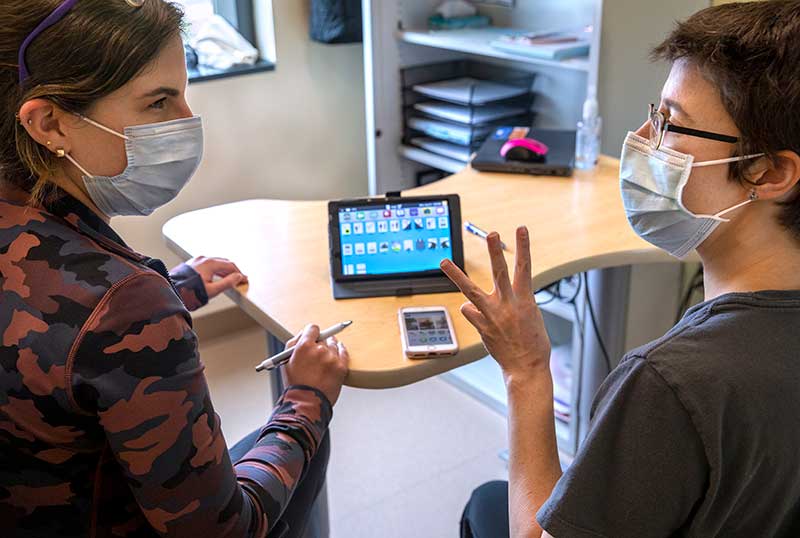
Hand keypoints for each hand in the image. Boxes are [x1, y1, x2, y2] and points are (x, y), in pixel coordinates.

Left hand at [185, 256, 248, 298]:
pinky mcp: (192, 263)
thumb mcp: (212, 290)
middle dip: (233, 270)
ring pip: (216, 262)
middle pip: (224, 262)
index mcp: (210, 263)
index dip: (239, 273)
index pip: (230, 266)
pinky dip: (216, 269)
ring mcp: (197, 260)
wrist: (171, 291)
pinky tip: (217, 276)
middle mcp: (204, 259)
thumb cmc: (188, 292)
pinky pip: (208, 264)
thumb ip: (228, 283)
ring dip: (224, 270)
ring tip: (229, 279)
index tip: (244, 279)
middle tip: (238, 279)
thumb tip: (238, 278)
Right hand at [282, 325, 349, 405]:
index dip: (312, 333)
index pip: (313, 328)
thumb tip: (305, 334)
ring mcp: (332, 358)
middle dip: (320, 344)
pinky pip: (344, 352)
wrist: (307, 403)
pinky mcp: (341, 366)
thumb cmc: (296, 384)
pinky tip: (338, 352)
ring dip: (330, 348)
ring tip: (325, 358)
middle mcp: (319, 350)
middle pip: (323, 338)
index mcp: (304, 346)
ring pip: (334, 345)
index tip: (313, 337)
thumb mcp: (287, 361)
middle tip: (317, 352)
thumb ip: (294, 343)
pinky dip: (341, 351)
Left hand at [440, 226, 550, 381]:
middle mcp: (508, 304)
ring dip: (455, 275)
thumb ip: (515, 302)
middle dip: (495, 251)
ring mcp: (492, 315)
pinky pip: (470, 312)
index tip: (520, 228)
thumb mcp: (532, 317)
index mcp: (525, 299)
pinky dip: (471, 311)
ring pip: (470, 290)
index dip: (523, 246)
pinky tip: (476, 315)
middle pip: (500, 272)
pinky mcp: (481, 327)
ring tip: (443, 261)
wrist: (527, 367)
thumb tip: (503, 295)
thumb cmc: (533, 344)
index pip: (525, 267)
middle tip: (490, 233)